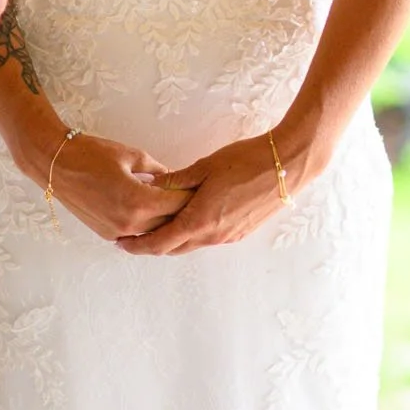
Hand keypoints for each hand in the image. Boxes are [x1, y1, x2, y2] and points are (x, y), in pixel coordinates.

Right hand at [43, 131, 192, 241]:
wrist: (56, 164)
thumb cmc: (92, 154)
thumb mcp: (131, 156)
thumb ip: (157, 170)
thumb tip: (173, 178)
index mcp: (138, 201)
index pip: (177, 205)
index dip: (192, 196)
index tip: (203, 189)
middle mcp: (129, 222)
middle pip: (169, 223)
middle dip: (183, 211)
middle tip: (195, 199)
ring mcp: (116, 231)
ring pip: (152, 233)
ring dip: (165, 221)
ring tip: (175, 206)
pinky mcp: (106, 233)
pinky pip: (135, 233)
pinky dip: (147, 225)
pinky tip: (154, 213)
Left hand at [117, 135, 289, 255]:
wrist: (287, 166)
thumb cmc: (247, 161)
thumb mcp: (205, 167)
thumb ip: (176, 180)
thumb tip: (149, 185)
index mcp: (200, 221)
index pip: (160, 242)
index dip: (138, 245)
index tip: (121, 242)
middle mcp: (213, 235)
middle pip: (173, 249)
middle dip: (151, 245)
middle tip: (133, 237)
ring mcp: (229, 237)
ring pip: (192, 245)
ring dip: (173, 240)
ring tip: (157, 227)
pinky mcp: (241, 232)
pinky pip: (209, 240)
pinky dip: (192, 235)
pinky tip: (188, 220)